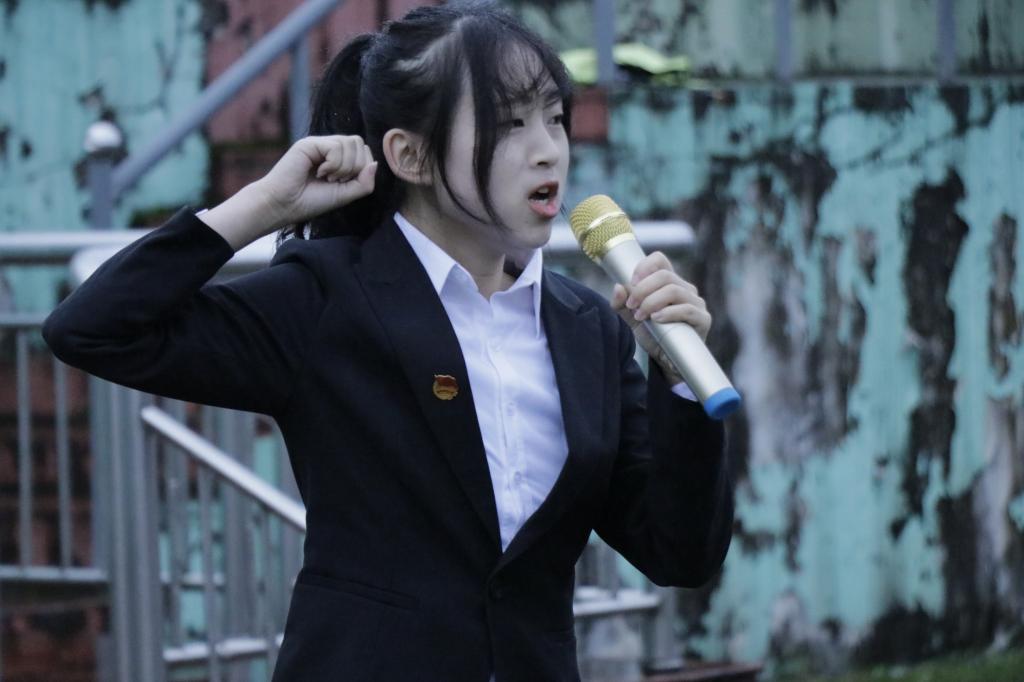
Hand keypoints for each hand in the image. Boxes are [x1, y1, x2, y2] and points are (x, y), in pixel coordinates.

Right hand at [252, 135, 377, 227]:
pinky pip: (336, 146)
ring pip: (350, 143)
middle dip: (354, 167)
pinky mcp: (309, 143)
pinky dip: (333, 164)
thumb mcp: (345, 195)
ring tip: (327, 177)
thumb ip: (364, 182)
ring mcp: (319, 144)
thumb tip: (375, 164)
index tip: (343, 183)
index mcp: (338, 158)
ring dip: (343, 166)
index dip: (361, 168)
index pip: (363, 151)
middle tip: (336, 180)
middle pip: (359, 143)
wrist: (284, 205)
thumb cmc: (311, 201)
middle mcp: (329, 147)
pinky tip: (319, 172)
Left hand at [610, 251, 711, 381]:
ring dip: (652, 302)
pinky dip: (669, 312)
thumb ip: (621, 304)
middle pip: (664, 275)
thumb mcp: (631, 318)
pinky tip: (656, 319)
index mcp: (668, 282)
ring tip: (641, 316)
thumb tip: (618, 286)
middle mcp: (684, 288)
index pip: (659, 260)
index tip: (631, 282)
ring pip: (674, 290)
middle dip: (643, 289)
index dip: (644, 266)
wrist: (667, 361)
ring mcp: (696, 303)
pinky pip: (687, 309)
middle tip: (631, 306)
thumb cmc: (652, 335)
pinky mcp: (703, 319)